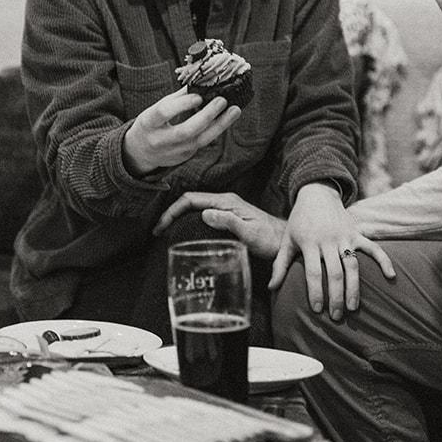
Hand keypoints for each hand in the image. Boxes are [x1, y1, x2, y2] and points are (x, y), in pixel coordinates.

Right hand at [123, 87, 240, 175]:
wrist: (140, 152)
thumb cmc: (151, 124)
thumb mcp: (156, 109)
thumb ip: (177, 98)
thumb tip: (200, 81)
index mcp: (148, 123)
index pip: (164, 113)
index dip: (181, 105)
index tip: (199, 96)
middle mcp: (160, 140)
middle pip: (186, 131)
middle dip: (207, 116)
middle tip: (222, 100)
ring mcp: (174, 152)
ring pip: (200, 140)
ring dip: (220, 125)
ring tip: (235, 110)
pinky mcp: (185, 157)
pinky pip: (203, 142)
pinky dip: (216, 129)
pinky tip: (226, 118)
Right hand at [154, 192, 285, 258]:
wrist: (284, 242)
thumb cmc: (270, 239)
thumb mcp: (250, 233)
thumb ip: (229, 222)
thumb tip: (204, 213)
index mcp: (226, 202)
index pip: (191, 199)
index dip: (172, 211)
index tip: (160, 227)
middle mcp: (224, 202)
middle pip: (190, 202)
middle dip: (170, 214)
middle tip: (157, 232)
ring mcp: (226, 209)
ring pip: (194, 209)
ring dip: (178, 217)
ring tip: (165, 233)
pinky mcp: (228, 218)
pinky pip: (202, 216)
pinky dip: (188, 222)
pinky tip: (184, 234)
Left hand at [285, 183, 395, 319]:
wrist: (317, 194)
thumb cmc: (299, 221)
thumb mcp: (287, 240)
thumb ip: (279, 264)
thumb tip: (271, 287)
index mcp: (310, 243)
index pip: (314, 272)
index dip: (316, 292)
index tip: (317, 310)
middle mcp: (329, 240)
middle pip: (335, 272)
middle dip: (336, 296)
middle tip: (336, 316)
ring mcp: (345, 236)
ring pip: (352, 265)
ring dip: (354, 287)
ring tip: (352, 307)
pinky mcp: (357, 233)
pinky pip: (373, 248)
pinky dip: (384, 261)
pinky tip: (391, 276)